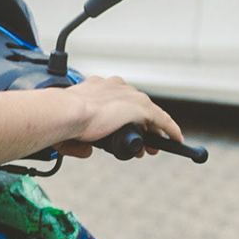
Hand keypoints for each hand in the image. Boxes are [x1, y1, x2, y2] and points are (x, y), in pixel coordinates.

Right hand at [69, 76, 186, 152]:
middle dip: (140, 126)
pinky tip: (175, 140)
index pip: (117, 101)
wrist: (66, 112)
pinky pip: (162, 120)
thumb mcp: (69, 129)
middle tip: (141, 143)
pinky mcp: (142, 107)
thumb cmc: (62, 117)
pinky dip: (170, 130)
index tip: (122, 129)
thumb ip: (79, 141)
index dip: (123, 118)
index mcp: (96, 87)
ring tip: (155, 147)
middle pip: (135, 107)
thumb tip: (87, 151)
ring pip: (149, 113)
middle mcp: (115, 87)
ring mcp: (130, 96)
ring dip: (154, 130)